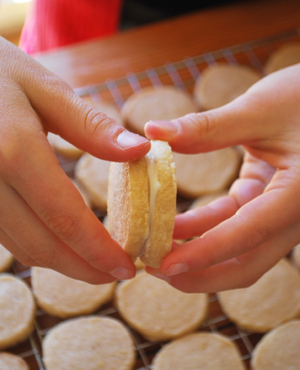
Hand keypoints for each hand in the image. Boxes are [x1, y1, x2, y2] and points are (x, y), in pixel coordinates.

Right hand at [0, 37, 149, 283]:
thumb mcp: (45, 89)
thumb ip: (91, 126)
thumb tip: (140, 151)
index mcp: (13, 151)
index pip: (66, 218)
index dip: (99, 251)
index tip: (128, 268)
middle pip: (42, 245)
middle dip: (84, 268)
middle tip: (118, 275)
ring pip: (22, 247)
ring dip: (63, 262)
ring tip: (97, 263)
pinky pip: (6, 235)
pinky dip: (40, 245)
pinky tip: (64, 242)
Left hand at [145, 63, 299, 291]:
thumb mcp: (258, 109)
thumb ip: (207, 127)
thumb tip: (154, 131)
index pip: (248, 233)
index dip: (204, 253)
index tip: (164, 266)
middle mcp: (294, 213)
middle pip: (247, 263)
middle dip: (200, 273)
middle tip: (155, 268)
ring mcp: (281, 213)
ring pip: (239, 251)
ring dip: (198, 254)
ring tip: (155, 248)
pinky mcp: (268, 204)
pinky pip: (235, 226)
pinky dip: (205, 229)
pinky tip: (174, 224)